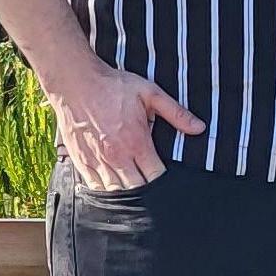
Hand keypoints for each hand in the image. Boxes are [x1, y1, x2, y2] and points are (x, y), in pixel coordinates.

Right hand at [50, 58, 202, 189]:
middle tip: (150, 183)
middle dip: (146, 191)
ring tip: (133, 189)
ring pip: (115, 192)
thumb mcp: (150, 93)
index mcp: (137, 142)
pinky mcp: (81, 160)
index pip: (155, 176)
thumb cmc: (113, 86)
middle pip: (136, 190)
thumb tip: (200, 128)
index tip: (165, 176)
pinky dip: (104, 191)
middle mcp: (117, 156)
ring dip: (125, 194)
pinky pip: (94, 186)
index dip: (162, 180)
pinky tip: (111, 187)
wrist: (75, 82)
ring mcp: (97, 161)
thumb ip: (176, 113)